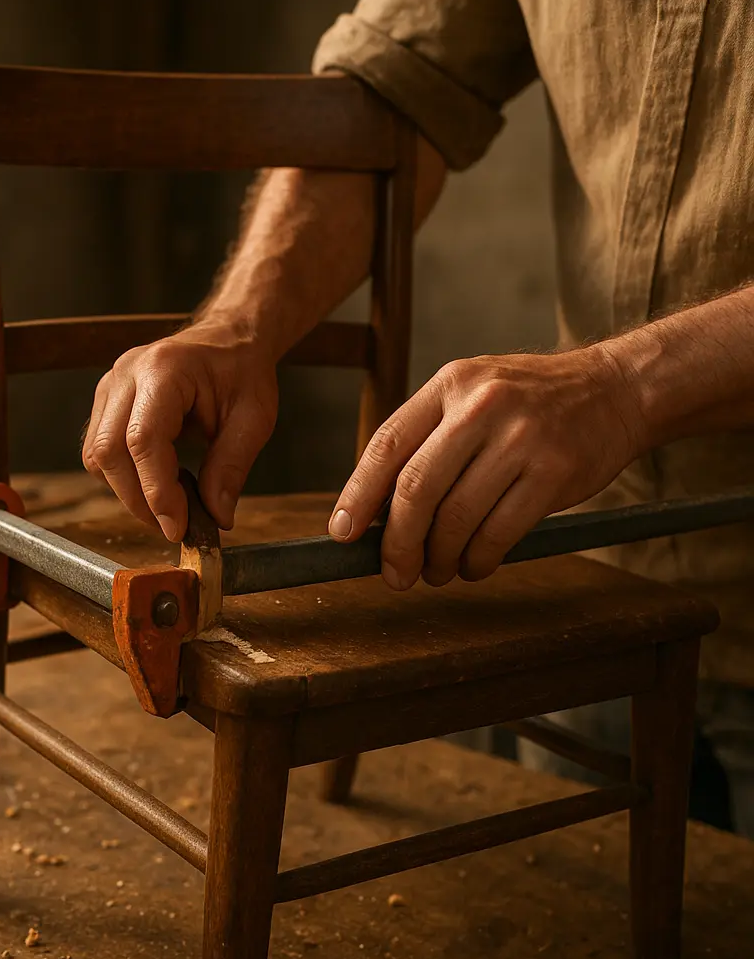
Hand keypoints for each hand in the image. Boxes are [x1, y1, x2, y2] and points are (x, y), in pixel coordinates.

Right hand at [82, 322, 278, 540]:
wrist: (228, 340)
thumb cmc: (242, 372)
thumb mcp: (254, 418)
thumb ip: (232, 466)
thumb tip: (217, 517)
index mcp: (165, 369)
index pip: (143, 439)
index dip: (156, 490)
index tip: (177, 526)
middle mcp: (127, 373)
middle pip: (109, 451)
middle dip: (138, 500)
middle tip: (174, 526)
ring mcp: (111, 385)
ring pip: (97, 456)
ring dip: (128, 492)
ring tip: (169, 505)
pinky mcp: (107, 401)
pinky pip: (100, 450)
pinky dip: (124, 477)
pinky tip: (157, 483)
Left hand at [328, 346, 643, 588]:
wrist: (616, 389)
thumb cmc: (529, 402)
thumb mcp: (471, 395)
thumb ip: (427, 440)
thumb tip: (378, 512)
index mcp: (449, 385)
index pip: (387, 444)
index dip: (358, 495)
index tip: (343, 533)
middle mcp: (481, 406)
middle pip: (417, 488)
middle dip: (398, 543)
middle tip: (394, 573)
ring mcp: (520, 438)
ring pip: (457, 518)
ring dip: (439, 558)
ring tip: (437, 570)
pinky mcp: (555, 471)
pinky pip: (499, 533)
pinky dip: (479, 561)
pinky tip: (474, 565)